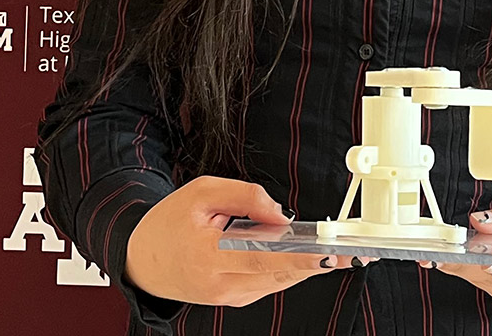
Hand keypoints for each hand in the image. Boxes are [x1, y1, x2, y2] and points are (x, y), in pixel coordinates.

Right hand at [124, 176, 347, 307]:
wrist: (142, 260)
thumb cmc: (169, 223)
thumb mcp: (201, 193)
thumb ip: (245, 196)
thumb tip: (281, 214)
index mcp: (209, 255)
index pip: (262, 258)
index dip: (297, 256)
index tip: (325, 252)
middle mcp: (221, 283)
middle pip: (279, 274)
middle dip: (316, 262)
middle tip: (348, 251)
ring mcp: (229, 296)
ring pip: (279, 281)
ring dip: (307, 266)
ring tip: (336, 252)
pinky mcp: (235, 299)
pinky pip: (270, 283)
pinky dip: (289, 269)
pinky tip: (306, 256)